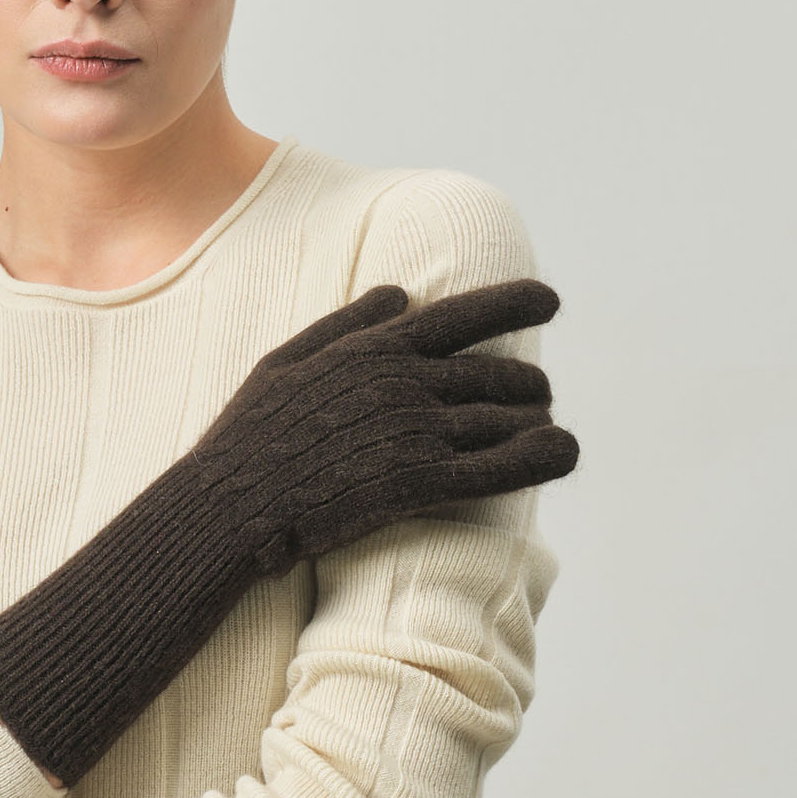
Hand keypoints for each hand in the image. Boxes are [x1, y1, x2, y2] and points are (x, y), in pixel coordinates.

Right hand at [189, 277, 578, 575]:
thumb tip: (399, 293)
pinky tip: (564, 454)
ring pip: (503, 420)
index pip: (463, 315)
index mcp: (375, 347)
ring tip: (553, 428)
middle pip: (492, 374)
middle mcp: (405, 382)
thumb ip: (346, 325)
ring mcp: (416, 432)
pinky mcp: (421, 482)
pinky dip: (540, 458)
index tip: (551, 301)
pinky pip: (498, 467)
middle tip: (540, 392)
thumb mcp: (285, 361)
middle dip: (525, 383)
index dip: (515, 304)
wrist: (231, 504)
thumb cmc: (247, 435)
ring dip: (536, 422)